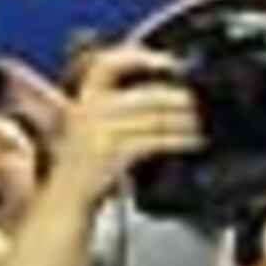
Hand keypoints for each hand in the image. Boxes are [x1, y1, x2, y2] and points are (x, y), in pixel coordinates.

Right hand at [36, 44, 201, 217]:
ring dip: (186, 121)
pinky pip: (153, 140)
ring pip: (155, 118)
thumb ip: (122, 114)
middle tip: (202, 102)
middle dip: (180, 99)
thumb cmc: (86, 174)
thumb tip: (170, 99)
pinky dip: (179, 139)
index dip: (138, 57)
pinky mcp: (110, 153)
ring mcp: (97, 133)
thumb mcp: (95, 134)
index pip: (106, 65)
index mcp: (84, 102)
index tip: (170, 61)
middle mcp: (88, 112)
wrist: (62, 209)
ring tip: (203, 124)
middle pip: (146, 95)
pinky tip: (192, 142)